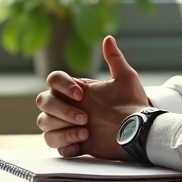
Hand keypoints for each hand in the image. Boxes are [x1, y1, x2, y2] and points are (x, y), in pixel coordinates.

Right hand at [35, 36, 150, 159]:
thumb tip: (108, 38)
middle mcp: (67, 105)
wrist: (138, 131)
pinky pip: (53, 142)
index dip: (62, 86)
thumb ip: (115, 59)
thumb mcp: (126, 79)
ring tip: (85, 132)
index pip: (53, 80)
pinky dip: (64, 142)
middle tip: (85, 118)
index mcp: (75, 89)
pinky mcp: (71, 143)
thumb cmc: (132, 104)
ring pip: (44, 123)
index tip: (81, 95)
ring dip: (62, 128)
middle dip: (61, 109)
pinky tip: (81, 143)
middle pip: (43, 102)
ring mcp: (67, 124)